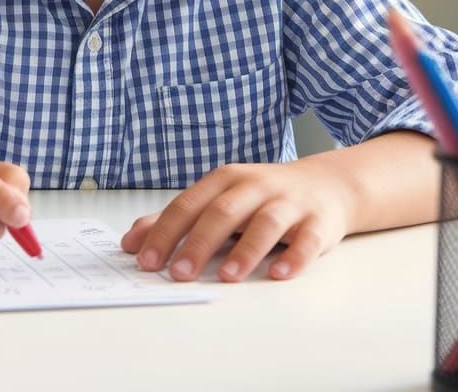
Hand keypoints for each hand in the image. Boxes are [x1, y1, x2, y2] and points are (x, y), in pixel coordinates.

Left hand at [120, 158, 353, 281]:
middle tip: (178, 274)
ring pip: (265, 223)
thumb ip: (177, 219)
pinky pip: (307, 239)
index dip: (165, 232)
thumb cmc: (263, 196)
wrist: (326, 184)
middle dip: (199, 243)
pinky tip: (279, 274)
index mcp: (226, 180)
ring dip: (246, 250)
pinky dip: (294, 256)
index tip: (145, 261)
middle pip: (223, 212)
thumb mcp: (220, 199)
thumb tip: (132, 241)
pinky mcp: (318, 222)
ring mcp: (288, 202)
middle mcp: (255, 186)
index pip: (189, 204)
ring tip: (228, 277)